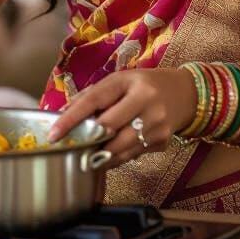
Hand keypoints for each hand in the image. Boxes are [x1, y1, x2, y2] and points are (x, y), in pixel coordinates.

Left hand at [47, 68, 196, 166]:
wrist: (186, 94)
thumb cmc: (145, 85)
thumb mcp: (121, 81)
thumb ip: (93, 96)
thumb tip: (63, 114)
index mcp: (130, 82)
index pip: (95, 100)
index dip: (71, 118)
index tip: (54, 134)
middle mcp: (146, 101)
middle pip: (108, 128)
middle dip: (87, 142)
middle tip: (72, 149)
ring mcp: (156, 124)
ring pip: (119, 149)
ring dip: (99, 155)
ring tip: (88, 155)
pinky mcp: (162, 142)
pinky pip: (131, 156)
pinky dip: (116, 158)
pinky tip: (111, 153)